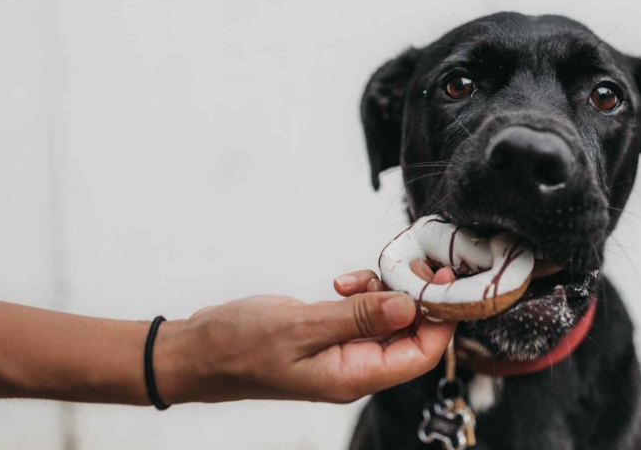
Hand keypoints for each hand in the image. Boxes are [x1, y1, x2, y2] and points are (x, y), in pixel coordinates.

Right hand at [154, 267, 455, 403]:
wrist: (197, 351)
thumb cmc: (238, 346)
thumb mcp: (301, 327)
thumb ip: (359, 317)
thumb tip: (410, 305)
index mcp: (353, 377)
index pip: (421, 354)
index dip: (441, 319)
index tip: (443, 281)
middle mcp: (355, 369)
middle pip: (411, 335)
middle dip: (416, 297)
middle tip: (408, 264)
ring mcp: (343, 352)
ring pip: (388, 319)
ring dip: (386, 291)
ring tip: (362, 274)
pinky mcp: (331, 335)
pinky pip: (364, 314)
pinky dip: (362, 292)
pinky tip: (342, 282)